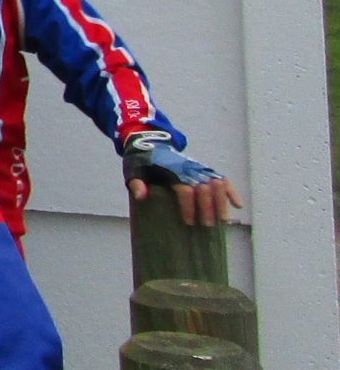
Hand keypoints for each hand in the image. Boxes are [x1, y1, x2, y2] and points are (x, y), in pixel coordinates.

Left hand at [123, 133, 242, 225]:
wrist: (149, 143)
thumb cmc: (141, 161)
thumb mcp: (132, 171)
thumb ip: (135, 183)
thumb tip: (141, 197)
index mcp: (170, 170)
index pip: (184, 190)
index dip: (188, 207)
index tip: (189, 222)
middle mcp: (188, 168)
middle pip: (204, 188)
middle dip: (208, 208)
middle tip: (208, 226)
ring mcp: (198, 168)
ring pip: (217, 183)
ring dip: (222, 202)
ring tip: (224, 220)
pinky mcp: (204, 169)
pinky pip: (222, 178)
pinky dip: (231, 191)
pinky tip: (238, 205)